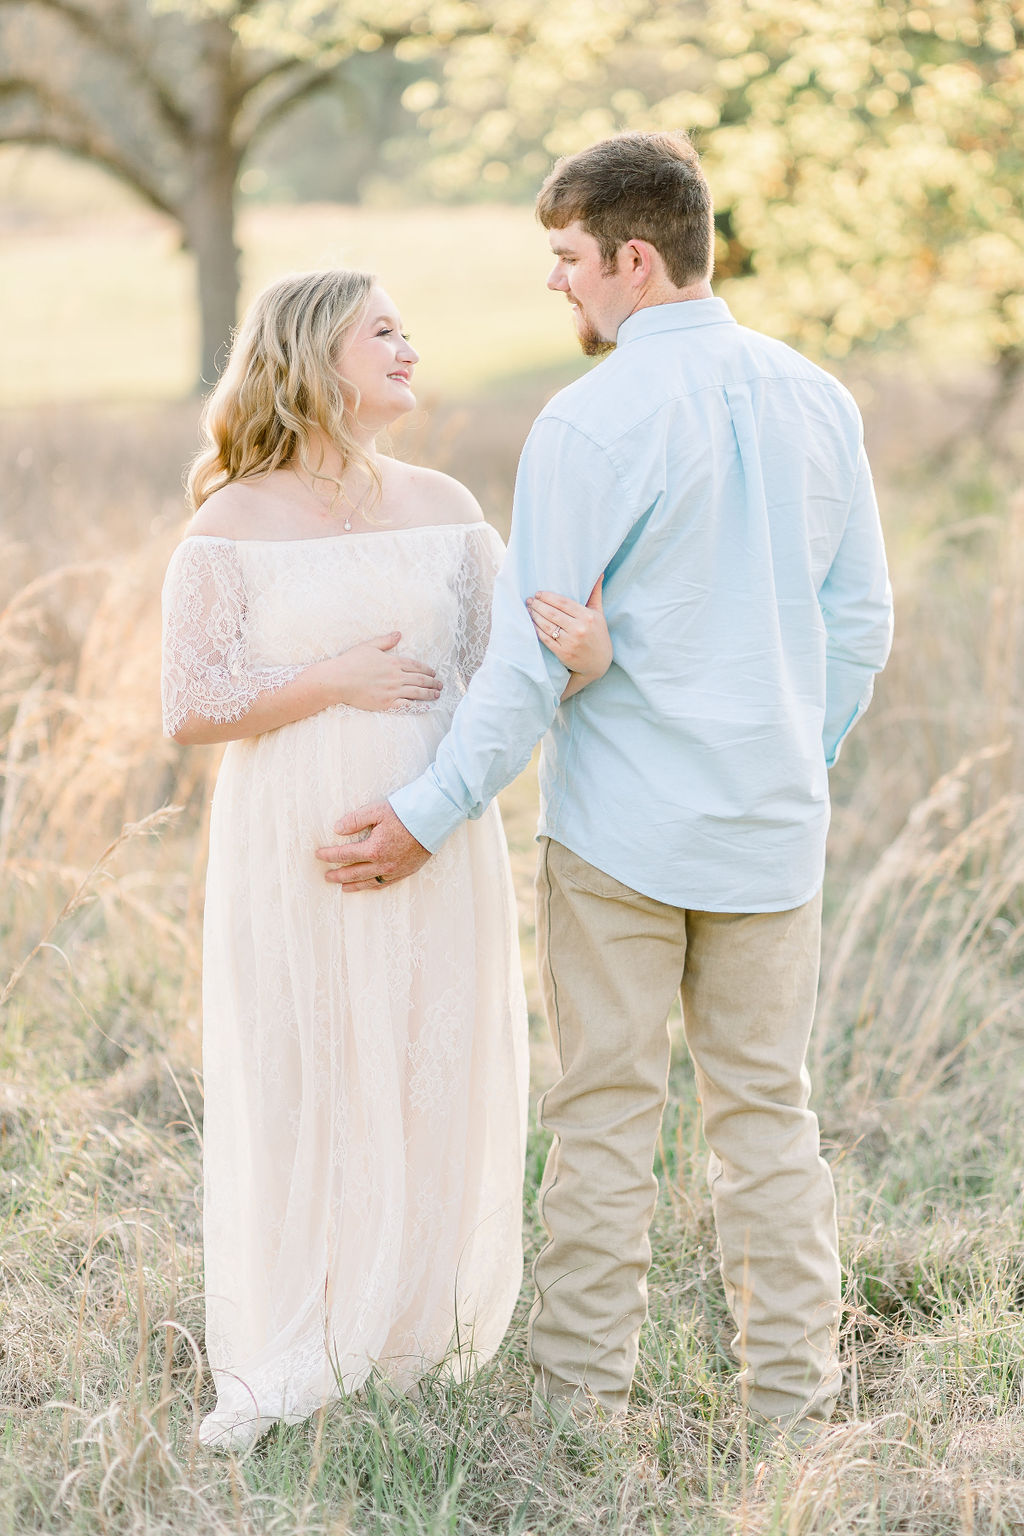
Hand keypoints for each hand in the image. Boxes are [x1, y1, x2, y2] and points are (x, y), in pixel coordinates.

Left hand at [315, 802, 430, 890]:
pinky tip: (368, 886)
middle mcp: (383, 864)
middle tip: (326, 876)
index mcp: (373, 849)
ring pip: (369, 882)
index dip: (329, 855)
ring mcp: (395, 870)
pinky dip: (373, 886)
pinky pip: (385, 883)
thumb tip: (337, 829)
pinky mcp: (406, 871)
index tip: (318, 855)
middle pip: (354, 873)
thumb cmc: (405, 812)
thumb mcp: (377, 811)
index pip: (344, 855)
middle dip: (338, 875)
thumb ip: (355, 820)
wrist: (434, 819)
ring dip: (354, 885)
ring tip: (343, 887)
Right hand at [329, 633, 440, 710]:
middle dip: (433, 682)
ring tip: (437, 695)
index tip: (434, 673)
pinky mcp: (386, 703)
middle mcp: (396, 676)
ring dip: (430, 693)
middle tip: (440, 685)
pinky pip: (406, 706)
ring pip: (417, 692)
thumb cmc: (350, 662)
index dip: (427, 670)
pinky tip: (426, 706)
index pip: (416, 666)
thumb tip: (399, 634)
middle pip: (420, 679)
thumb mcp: (368, 646)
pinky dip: (418, 706)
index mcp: (393, 662)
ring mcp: (392, 691)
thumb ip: (386, 641)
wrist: (338, 680)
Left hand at [527, 577, 610, 680]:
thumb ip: (595, 594)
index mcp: (588, 617)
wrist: (599, 663)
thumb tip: (599, 574)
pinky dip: (537, 630)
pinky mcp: (563, 653)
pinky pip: (546, 639)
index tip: (538, 593)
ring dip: (535, 616)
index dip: (548, 597)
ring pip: (547, 625)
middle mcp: (580, 629)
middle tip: (529, 600)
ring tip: (528, 609)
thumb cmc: (598, 635)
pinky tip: (532, 623)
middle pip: (553, 613)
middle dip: (538, 605)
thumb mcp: (599, 614)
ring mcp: (571, 642)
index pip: (563, 603)